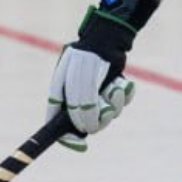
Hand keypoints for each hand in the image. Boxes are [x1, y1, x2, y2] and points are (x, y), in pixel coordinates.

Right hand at [47, 0, 159, 148]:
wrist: (110, 36)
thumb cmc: (90, 57)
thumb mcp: (81, 82)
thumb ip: (80, 106)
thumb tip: (85, 129)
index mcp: (60, 93)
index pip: (57, 122)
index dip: (67, 136)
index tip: (79, 144)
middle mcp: (76, 95)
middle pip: (86, 122)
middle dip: (99, 117)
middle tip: (106, 109)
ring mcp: (94, 92)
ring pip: (106, 113)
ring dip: (113, 104)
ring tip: (114, 89)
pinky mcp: (111, 87)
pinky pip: (120, 103)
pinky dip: (124, 96)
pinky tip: (123, 84)